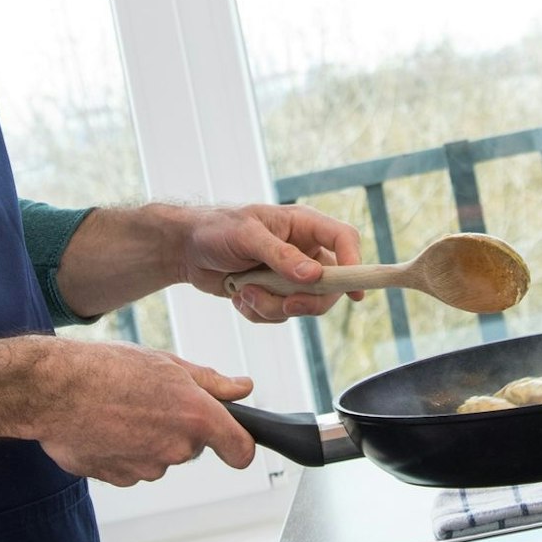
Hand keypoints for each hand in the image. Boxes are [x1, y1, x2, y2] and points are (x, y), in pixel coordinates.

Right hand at [29, 338, 255, 486]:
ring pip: (160, 456)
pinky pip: (133, 466)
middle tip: (150, 399)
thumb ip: (211, 381)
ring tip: (121, 409)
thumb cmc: (107, 369)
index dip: (240, 446)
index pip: (240, 449)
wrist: (53, 390)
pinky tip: (105, 425)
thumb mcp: (167, 362)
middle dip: (178, 426)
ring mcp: (147, 467)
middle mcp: (176, 447)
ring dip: (148, 437)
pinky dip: (123, 450)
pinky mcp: (120, 478)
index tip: (234, 441)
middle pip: (192, 446)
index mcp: (196, 416)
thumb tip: (242, 388)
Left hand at [177, 203, 364, 322]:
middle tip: (286, 305)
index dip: (355, 264)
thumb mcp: (247, 236)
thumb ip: (280, 256)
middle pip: (332, 284)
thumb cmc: (216, 230)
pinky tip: (239, 296)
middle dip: (307, 301)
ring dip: (272, 306)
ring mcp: (290, 276)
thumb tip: (314, 276)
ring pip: (304, 306)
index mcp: (303, 225)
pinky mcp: (274, 295)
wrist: (186, 251)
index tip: (354, 291)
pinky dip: (258, 312)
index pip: (344, 240)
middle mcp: (303, 250)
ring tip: (244, 291)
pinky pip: (280, 316)